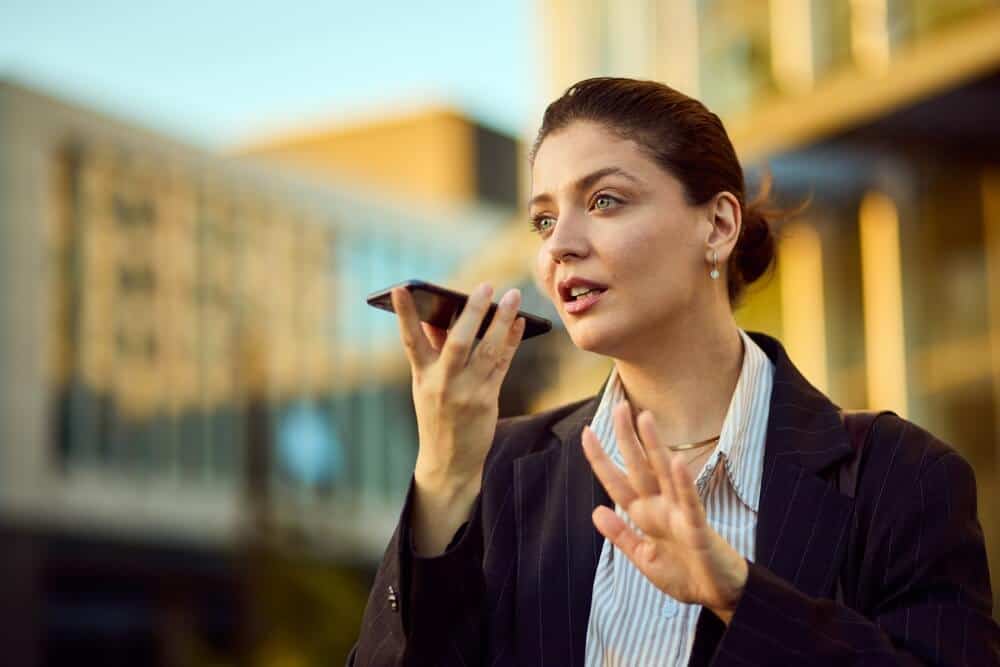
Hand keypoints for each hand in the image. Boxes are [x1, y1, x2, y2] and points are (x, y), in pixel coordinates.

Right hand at [392, 283, 524, 553]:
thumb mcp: (427, 386)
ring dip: (502, 321)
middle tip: (486, 286)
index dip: (404, 314)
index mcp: (422, 376)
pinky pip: (501, 364)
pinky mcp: (487, 400)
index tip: (401, 287)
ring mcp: (466, 393)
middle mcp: (442, 383)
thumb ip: (434, 351)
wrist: (449, 462)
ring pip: (487, 350)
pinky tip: (519, 323)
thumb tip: (441, 316)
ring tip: (513, 296)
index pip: (410, 340)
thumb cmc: (438, 416)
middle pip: (457, 342)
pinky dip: (511, 341)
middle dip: (472, 312)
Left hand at [581, 401, 747, 623]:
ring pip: (664, 473)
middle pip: (639, 466)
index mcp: (644, 514)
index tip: (586, 433)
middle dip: (627, 438)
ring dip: (654, 446)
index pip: (617, 482)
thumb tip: (596, 511)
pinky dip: (683, 483)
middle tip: (619, 406)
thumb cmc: (684, 574)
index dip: (601, 459)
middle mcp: (660, 507)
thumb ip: (621, 535)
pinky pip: (689, 502)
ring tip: (645, 419)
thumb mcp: (643, 558)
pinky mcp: (697, 527)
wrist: (716, 594)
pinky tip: (677, 461)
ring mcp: (679, 513)